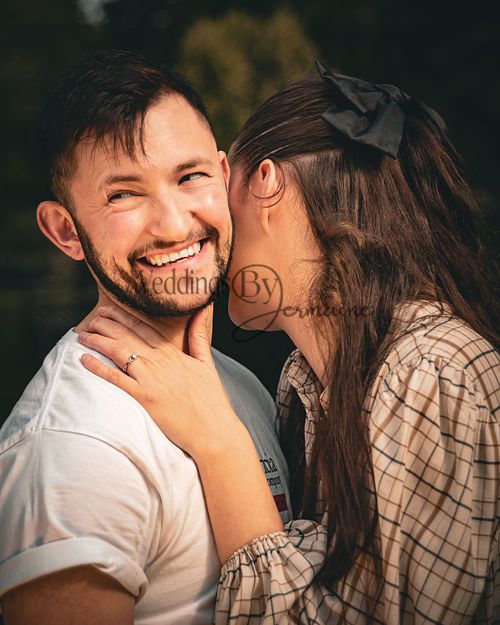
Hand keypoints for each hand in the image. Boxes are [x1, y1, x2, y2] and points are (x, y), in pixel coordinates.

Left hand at [76, 305, 241, 457]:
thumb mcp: (208, 364)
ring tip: (81, 335)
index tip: (108, 309)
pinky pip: (116, 379)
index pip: (144, 328)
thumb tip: (201, 311)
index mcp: (174, 353)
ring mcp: (152, 378)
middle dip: (105, 324)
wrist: (214, 430)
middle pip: (127, 335)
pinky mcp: (145, 397)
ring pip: (119, 351)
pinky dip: (99, 368)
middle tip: (89, 318)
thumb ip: (200, 337)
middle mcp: (161, 362)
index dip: (123, 316)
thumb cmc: (212, 401)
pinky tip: (84, 359)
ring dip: (98, 341)